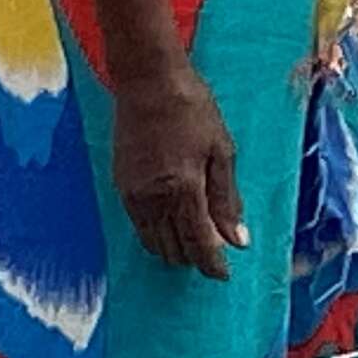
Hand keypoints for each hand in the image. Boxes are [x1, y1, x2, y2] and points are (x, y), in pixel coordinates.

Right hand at [112, 59, 243, 279]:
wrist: (148, 82)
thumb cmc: (193, 109)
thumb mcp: (222, 150)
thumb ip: (227, 199)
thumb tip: (237, 240)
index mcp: (183, 190)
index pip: (198, 243)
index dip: (212, 264)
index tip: (224, 274)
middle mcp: (153, 199)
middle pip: (173, 248)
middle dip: (194, 258)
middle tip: (213, 256)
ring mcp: (132, 195)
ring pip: (152, 241)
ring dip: (173, 249)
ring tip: (194, 245)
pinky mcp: (120, 186)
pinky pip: (138, 226)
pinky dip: (156, 234)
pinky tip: (170, 227)